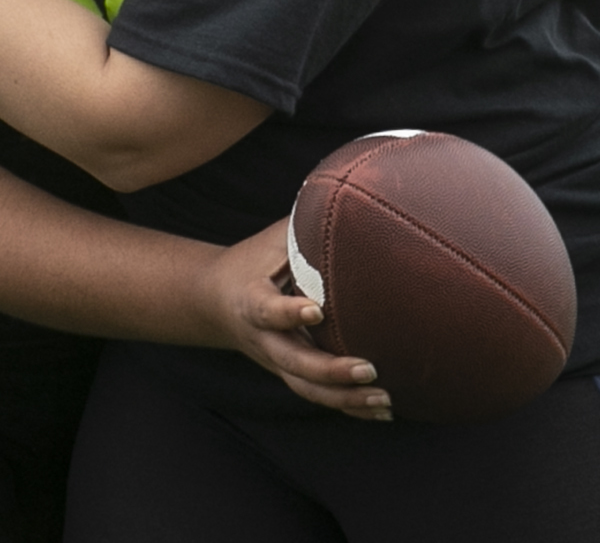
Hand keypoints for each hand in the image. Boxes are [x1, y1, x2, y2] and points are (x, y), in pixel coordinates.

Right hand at [213, 220, 390, 420]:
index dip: (289, 312)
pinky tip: (381, 411)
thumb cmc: (254, 260)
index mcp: (251, 302)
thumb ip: (305, 224)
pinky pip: (318, 396)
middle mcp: (263, 340)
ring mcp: (276, 361)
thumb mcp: (273, 239)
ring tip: (384, 400)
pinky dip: (348, 407)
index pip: (267, 311)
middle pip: (294, 363)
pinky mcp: (290, 373)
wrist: (214, 301)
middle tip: (369, 368)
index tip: (316, 309)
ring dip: (345, 398)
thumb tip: (350, 189)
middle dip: (331, 370)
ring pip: (307, 389)